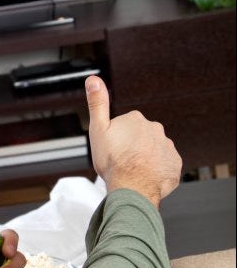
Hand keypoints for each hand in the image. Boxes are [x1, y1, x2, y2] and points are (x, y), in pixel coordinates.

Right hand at [85, 75, 181, 207]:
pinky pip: (164, 163)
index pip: (126, 124)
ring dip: (144, 157)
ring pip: (153, 149)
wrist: (132, 187)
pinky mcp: (174, 163)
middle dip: (132, 145)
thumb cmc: (114, 161)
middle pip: (140, 136)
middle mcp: (154, 129)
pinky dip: (155, 169)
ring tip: (132, 169)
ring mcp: (166, 146)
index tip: (113, 146)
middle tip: (121, 159)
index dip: (117, 136)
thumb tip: (93, 80)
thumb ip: (97, 103)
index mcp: (135, 119)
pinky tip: (144, 175)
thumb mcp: (98, 129)